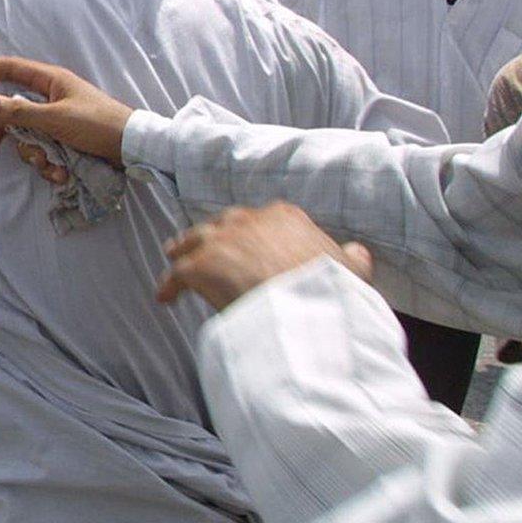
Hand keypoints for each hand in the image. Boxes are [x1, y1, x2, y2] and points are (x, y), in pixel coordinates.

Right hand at [0, 57, 134, 170]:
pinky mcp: (66, 139)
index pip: (11, 68)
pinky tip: (63, 174)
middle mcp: (52, 98)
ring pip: (28, 136)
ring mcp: (59, 120)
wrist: (134, 149)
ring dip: (35, 155)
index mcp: (51, 81)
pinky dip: (50, 165)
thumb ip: (18, 111)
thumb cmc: (97, 125)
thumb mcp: (54, 119)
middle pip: (13, 112)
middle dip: (4, 135)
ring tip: (53, 167)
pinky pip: (45, 150)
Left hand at [156, 202, 373, 309]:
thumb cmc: (329, 291)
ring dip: (183, 250)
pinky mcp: (197, 266)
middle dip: (213, 236)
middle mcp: (247, 221)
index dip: (251, 233)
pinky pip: (175, 274)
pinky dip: (169, 286)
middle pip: (222, 225)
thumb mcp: (351, 269)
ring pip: (192, 241)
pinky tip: (166, 298)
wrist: (303, 306)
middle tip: (205, 248)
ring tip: (175, 259)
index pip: (261, 219)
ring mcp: (219, 240)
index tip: (248, 244)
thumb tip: (356, 250)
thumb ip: (351, 256)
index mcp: (284, 216)